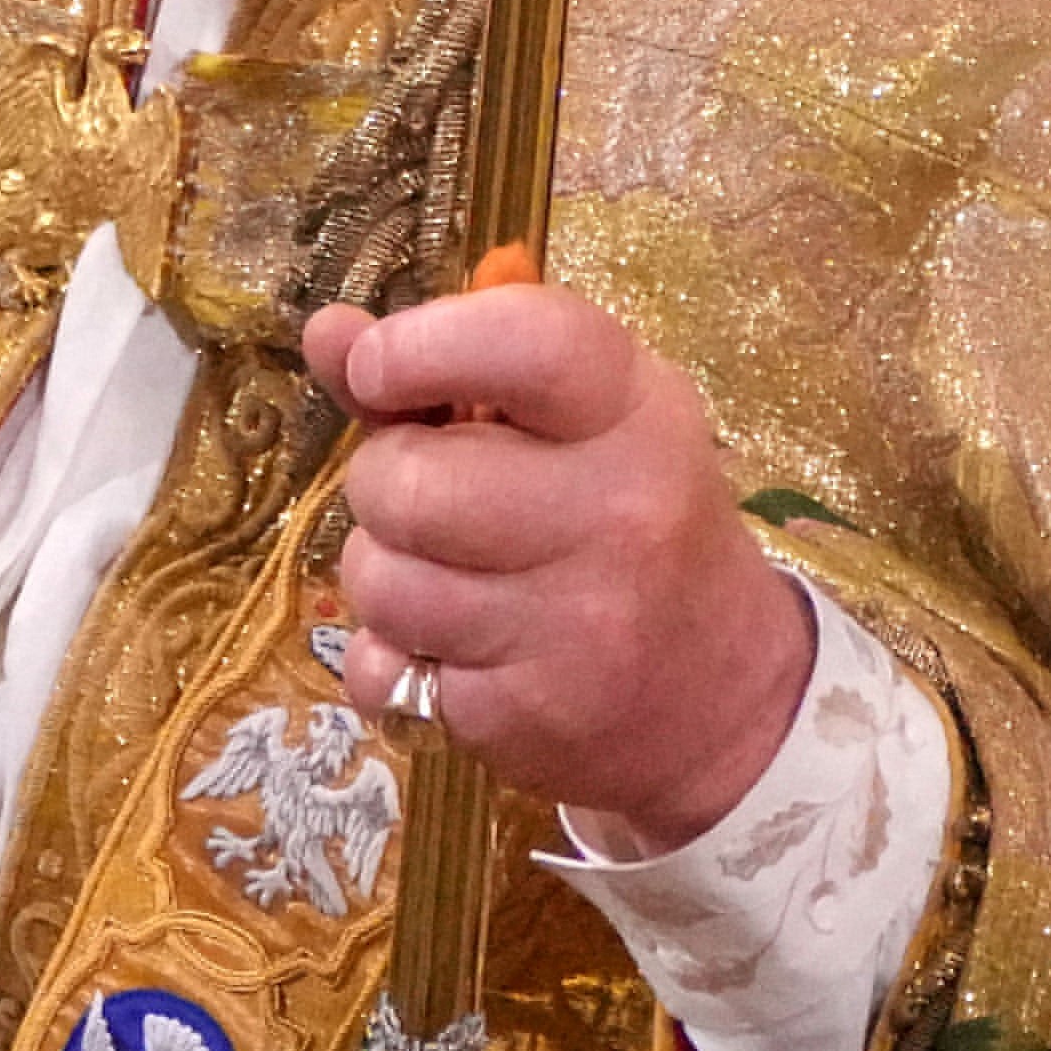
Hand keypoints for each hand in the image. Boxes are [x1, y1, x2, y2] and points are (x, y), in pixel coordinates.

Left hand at [301, 272, 817, 850]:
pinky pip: (381, 672)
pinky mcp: (527, 716)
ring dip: (382, 575)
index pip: (522, 345)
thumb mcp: (577, 422)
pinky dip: (392, 661)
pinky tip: (454, 651)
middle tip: (422, 498)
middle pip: (410, 482)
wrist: (722, 695)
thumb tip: (328, 334)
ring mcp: (576, 625)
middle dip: (383, 482)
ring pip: (382, 581)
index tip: (374, 369)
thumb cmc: (634, 522)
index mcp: (635, 412)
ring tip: (441, 576)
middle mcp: (619, 513)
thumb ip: (447, 371)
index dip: (419, 346)